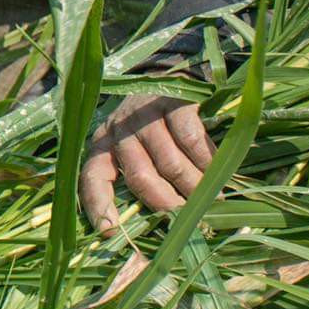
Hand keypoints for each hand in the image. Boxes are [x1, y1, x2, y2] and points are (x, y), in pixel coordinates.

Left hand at [78, 92, 217, 235]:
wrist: (172, 77)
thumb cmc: (155, 128)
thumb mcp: (138, 150)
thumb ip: (141, 180)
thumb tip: (157, 230)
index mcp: (103, 143)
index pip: (91, 176)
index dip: (98, 205)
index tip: (110, 231)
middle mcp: (119, 128)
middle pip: (140, 178)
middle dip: (167, 203)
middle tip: (189, 217)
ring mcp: (145, 113)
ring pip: (169, 163)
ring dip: (194, 187)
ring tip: (212, 199)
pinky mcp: (172, 102)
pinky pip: (190, 141)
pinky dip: (206, 162)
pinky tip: (217, 170)